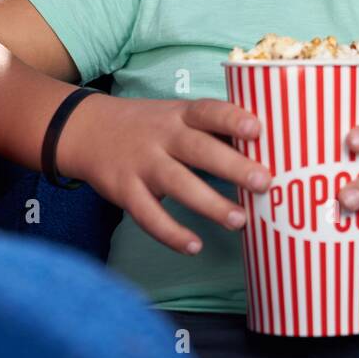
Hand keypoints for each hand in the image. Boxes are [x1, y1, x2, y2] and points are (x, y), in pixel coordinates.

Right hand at [55, 96, 271, 255]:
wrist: (88, 130)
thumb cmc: (151, 126)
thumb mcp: (178, 116)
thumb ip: (214, 130)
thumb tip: (270, 147)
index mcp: (181, 114)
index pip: (208, 111)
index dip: (232, 119)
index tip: (257, 129)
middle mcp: (162, 136)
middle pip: (198, 149)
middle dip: (232, 166)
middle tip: (264, 182)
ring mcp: (142, 163)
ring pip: (177, 184)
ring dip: (209, 204)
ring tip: (240, 221)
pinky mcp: (125, 190)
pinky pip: (149, 215)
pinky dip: (171, 233)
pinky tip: (194, 246)